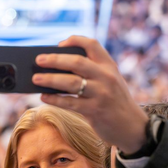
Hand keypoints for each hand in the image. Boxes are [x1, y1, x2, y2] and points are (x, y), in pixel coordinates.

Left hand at [32, 36, 149, 153]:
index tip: (59, 44)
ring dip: (50, 80)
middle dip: (55, 60)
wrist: (132, 126)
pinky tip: (44, 97)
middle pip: (77, 62)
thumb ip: (92, 73)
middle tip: (38, 60)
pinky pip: (69, 103)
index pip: (92, 45)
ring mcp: (101, 94)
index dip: (75, 41)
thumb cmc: (114, 102)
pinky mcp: (95, 111)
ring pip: (71, 82)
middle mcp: (106, 77)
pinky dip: (54, 99)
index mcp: (109, 66)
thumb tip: (56, 70)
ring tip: (36, 79)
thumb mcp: (110, 82)